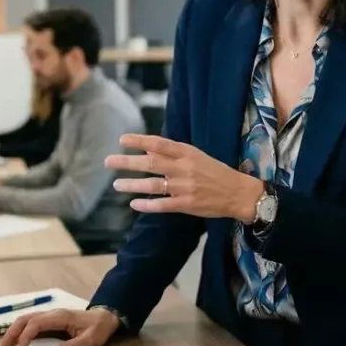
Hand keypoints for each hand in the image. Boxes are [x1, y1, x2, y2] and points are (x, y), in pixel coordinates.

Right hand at [0, 308, 120, 345]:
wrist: (106, 317)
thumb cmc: (99, 328)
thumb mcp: (91, 340)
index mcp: (60, 317)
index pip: (36, 323)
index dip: (25, 336)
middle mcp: (52, 314)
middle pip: (26, 319)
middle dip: (12, 333)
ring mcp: (50, 316)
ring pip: (26, 319)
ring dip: (13, 332)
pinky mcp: (50, 321)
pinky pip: (30, 323)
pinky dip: (20, 331)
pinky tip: (15, 341)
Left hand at [106, 134, 264, 221]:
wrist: (237, 192)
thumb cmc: (216, 172)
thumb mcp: (197, 156)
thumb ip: (175, 154)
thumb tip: (150, 150)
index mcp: (187, 153)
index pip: (159, 144)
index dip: (139, 141)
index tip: (122, 140)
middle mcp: (184, 168)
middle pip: (151, 163)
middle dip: (127, 162)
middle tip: (108, 162)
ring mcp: (184, 187)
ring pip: (153, 185)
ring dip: (132, 185)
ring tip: (117, 185)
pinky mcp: (187, 204)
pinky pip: (162, 205)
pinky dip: (147, 205)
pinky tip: (134, 204)